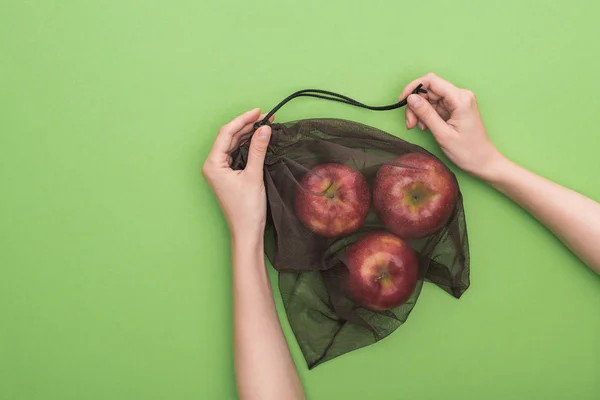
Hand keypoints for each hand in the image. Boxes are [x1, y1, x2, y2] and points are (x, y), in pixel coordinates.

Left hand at [202, 108, 272, 238]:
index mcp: (213, 164)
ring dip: (249, 135)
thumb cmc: (247, 209)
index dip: (243, 120)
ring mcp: (220, 170)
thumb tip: (264, 128)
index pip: (226, 134)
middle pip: (229, 137)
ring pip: (234, 145)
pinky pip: (237, 154)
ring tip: (265, 125)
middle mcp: (213, 165)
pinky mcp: (228, 175)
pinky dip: (248, 146)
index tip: (259, 111)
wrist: (247, 232)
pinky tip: (259, 140)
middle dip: (247, 126)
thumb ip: (258, 150)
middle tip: (267, 117)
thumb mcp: (254, 176)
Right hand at [400, 73, 505, 179]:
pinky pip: (435, 106)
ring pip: (429, 98)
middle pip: (429, 90)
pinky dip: (426, 115)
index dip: (413, 88)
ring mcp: (458, 101)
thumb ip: (426, 114)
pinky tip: (425, 126)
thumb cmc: (468, 151)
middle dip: (415, 104)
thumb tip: (411, 98)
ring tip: (417, 127)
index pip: (431, 81)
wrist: (483, 162)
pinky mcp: (455, 108)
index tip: (402, 101)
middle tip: (410, 123)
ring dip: (419, 111)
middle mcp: (460, 96)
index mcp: (460, 99)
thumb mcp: (443, 134)